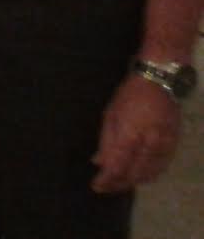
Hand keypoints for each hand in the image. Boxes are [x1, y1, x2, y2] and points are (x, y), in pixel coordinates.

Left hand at [90, 73, 181, 192]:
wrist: (159, 82)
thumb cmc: (129, 96)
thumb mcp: (110, 115)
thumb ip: (106, 141)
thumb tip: (98, 162)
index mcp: (129, 135)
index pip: (117, 167)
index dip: (106, 180)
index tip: (96, 186)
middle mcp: (148, 144)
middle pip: (133, 175)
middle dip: (118, 184)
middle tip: (107, 187)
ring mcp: (164, 146)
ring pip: (149, 174)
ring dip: (133, 181)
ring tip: (120, 183)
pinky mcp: (174, 144)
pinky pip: (162, 167)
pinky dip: (150, 175)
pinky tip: (140, 175)